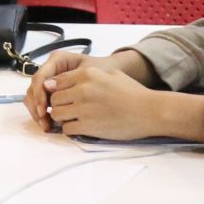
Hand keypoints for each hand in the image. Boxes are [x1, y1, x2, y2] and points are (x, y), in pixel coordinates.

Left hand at [27, 50, 149, 132]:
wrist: (150, 111)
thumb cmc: (133, 93)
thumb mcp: (111, 74)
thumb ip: (86, 75)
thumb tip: (64, 80)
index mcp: (87, 74)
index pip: (57, 82)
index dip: (57, 91)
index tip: (64, 98)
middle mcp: (82, 89)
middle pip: (54, 99)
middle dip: (59, 105)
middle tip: (69, 110)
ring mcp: (84, 108)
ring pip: (56, 114)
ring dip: (62, 118)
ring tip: (74, 119)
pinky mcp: (88, 126)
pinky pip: (66, 129)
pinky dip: (71, 130)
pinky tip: (81, 127)